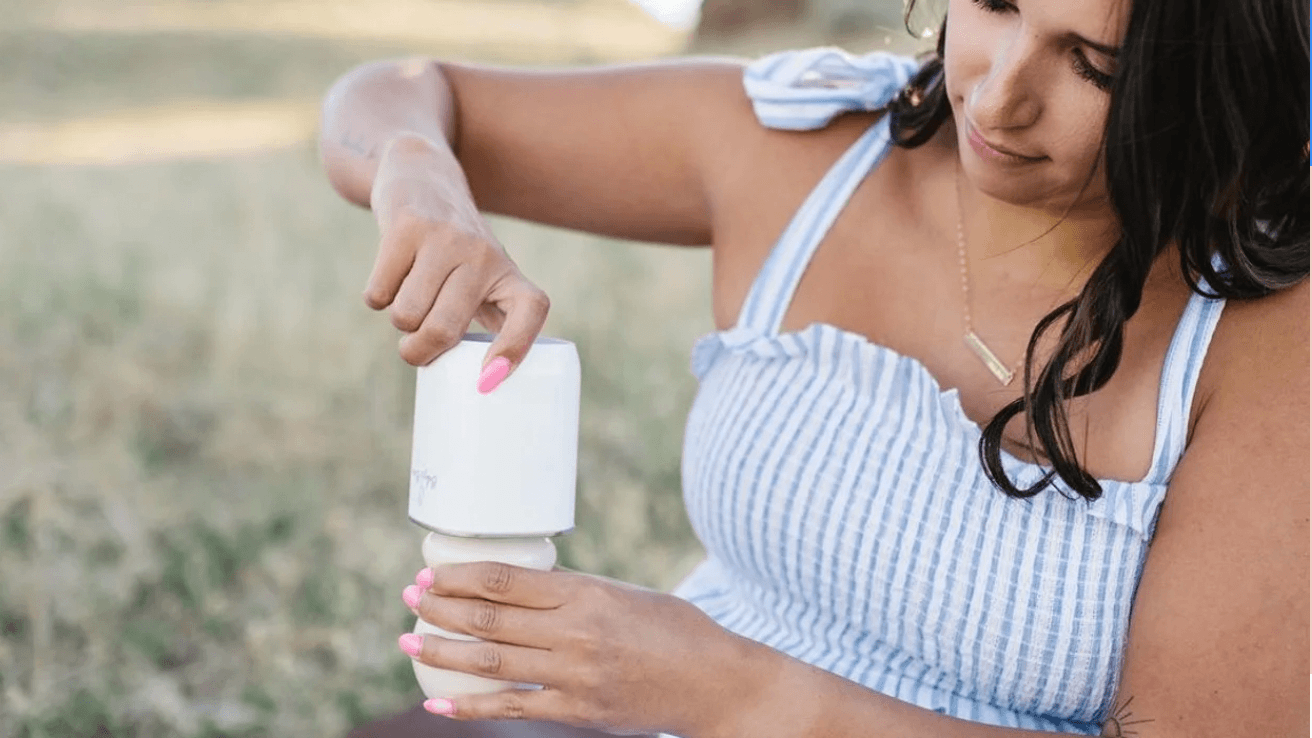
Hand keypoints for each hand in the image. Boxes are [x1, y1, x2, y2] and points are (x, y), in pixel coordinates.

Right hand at [367, 133, 549, 374]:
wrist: (424, 177)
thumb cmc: (455, 251)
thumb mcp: (483, 279)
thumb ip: (487, 321)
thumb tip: (480, 385)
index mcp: (509, 275)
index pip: (530, 310)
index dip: (515, 347)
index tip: (487, 379)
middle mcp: (484, 255)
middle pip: (446, 329)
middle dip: (420, 354)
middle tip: (414, 352)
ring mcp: (445, 239)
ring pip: (406, 316)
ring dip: (398, 322)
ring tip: (408, 300)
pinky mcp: (406, 227)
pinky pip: (379, 294)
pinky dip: (377, 297)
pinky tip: (390, 278)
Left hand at [398, 562, 766, 736]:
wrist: (714, 682)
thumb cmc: (673, 630)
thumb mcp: (624, 594)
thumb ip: (573, 593)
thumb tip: (518, 587)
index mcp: (587, 593)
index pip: (506, 580)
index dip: (460, 576)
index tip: (430, 573)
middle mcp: (576, 632)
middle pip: (489, 618)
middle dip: (439, 607)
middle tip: (409, 599)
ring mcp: (574, 675)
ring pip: (491, 662)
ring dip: (442, 651)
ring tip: (407, 642)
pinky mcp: (577, 712)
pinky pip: (512, 708)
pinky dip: (470, 706)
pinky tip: (439, 704)